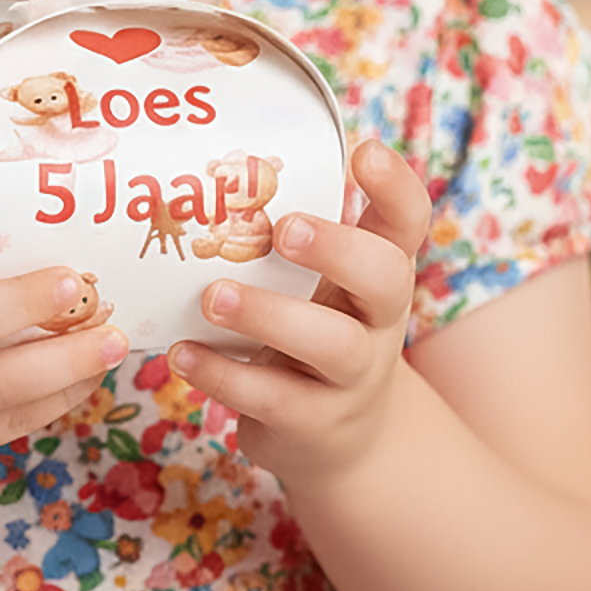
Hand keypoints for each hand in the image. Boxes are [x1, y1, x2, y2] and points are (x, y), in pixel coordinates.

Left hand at [168, 139, 430, 487]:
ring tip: (214, 297)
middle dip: (337, 249)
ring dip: (269, 315)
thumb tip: (209, 153)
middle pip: (387, 278)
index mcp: (380, 268)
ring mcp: (353, 375)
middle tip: (284, 229)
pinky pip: (274, 399)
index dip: (396, 187)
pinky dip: (223, 375)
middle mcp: (379, 319)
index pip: (408, 221)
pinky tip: (182, 354)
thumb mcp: (320, 279)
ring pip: (332, 345)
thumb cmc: (316, 325)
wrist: (341, 439)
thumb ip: (289, 226)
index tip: (364, 151)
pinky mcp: (315, 422)